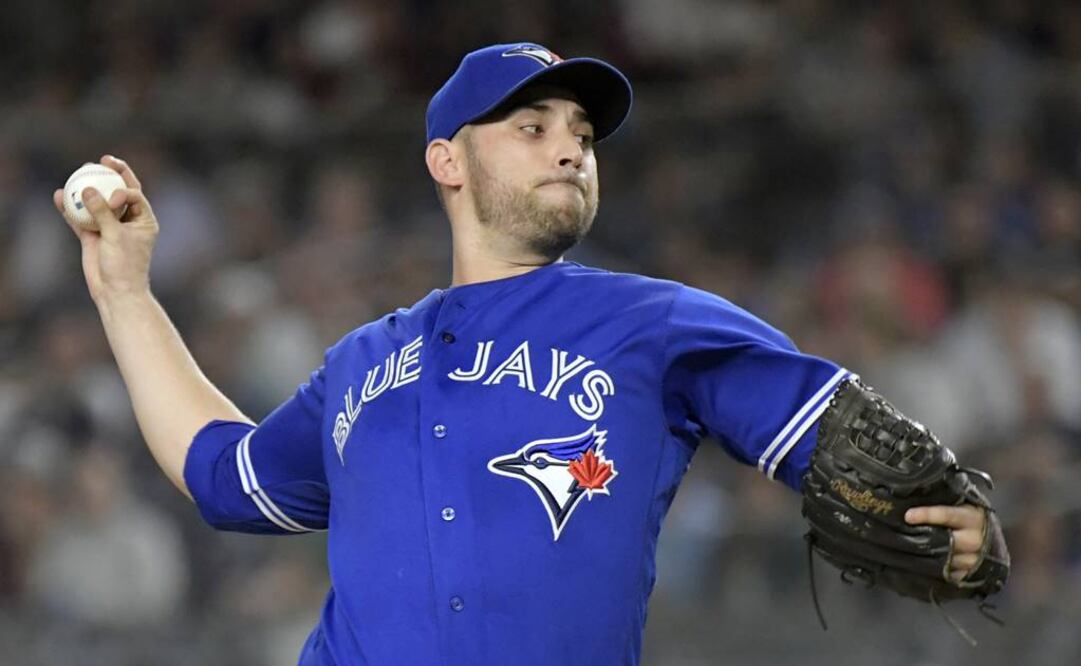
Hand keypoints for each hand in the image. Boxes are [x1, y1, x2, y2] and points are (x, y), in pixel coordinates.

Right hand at [53, 155, 158, 303]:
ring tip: (79, 171)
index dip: (122, 190)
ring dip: (88, 187)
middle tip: (102, 159)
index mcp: (144, 219)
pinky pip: (80, 218)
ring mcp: (110, 227)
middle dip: (112, 174)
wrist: (116, 292)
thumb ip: (102, 213)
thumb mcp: (116, 237)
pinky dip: (71, 208)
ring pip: (98, 202)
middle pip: (119, 191)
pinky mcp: (93, 236)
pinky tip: (59, 195)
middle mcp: (128, 220)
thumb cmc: (125, 265)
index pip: (135, 194)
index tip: (113, 201)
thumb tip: (86, 190)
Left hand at [905, 504, 985, 582]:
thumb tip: (915, 497)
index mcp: (972, 518)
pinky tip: (924, 564)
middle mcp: (975, 539)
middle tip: (904, 538)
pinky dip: (936, 571)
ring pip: (946, 560)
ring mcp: (975, 559)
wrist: (991, 536)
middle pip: (947, 542)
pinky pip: (950, 574)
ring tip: (909, 551)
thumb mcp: (961, 505)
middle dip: (925, 540)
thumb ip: (944, 503)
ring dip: (928, 556)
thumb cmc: (969, 517)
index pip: (948, 515)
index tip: (908, 516)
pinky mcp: (971, 574)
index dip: (927, 515)